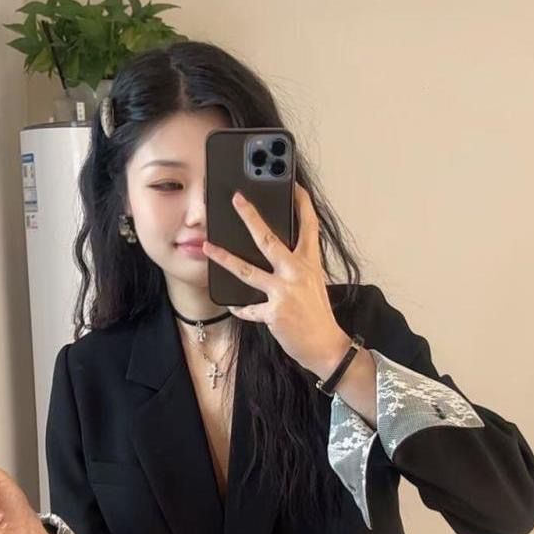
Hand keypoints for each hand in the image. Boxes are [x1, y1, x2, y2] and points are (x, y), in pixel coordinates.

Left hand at [201, 182, 351, 376]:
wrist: (326, 346)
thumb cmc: (318, 316)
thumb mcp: (314, 283)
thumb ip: (297, 267)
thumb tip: (276, 254)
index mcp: (309, 263)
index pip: (309, 226)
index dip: (302, 203)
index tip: (294, 186)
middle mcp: (296, 273)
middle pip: (268, 240)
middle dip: (250, 217)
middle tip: (236, 200)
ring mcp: (284, 292)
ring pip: (247, 271)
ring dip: (224, 258)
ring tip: (207, 247)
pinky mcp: (273, 313)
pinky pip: (248, 308)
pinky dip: (239, 307)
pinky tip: (232, 305)